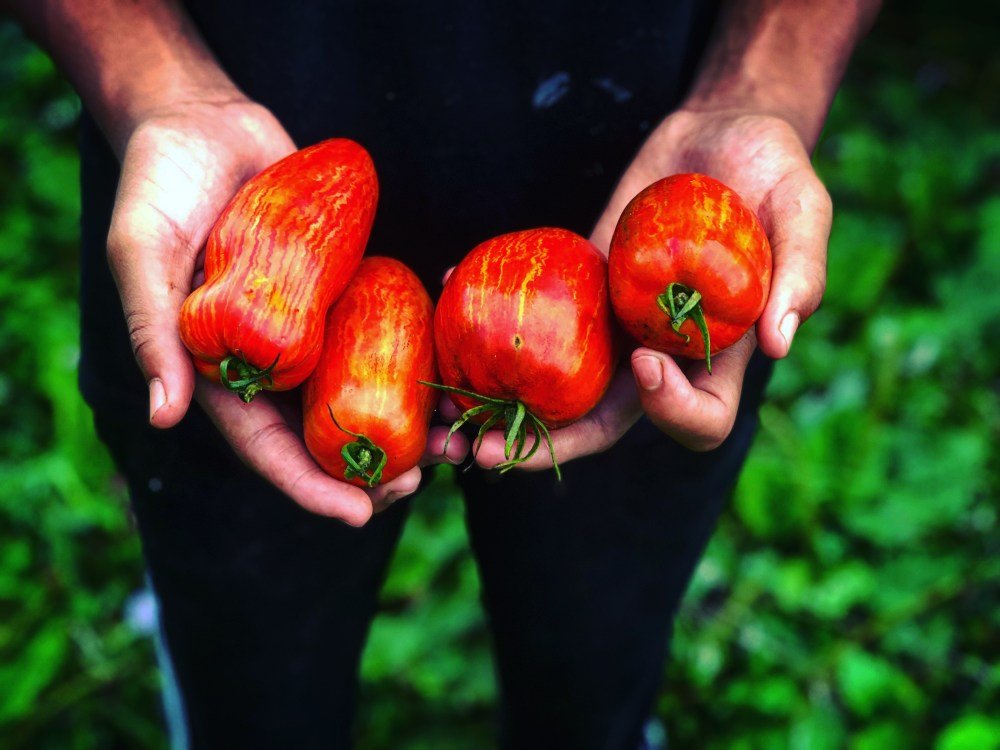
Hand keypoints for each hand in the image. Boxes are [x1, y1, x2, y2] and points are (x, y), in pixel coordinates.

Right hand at [107, 98, 466, 522]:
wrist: (203, 124)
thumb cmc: (158, 187)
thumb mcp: (142, 255)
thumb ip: (153, 332)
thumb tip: (165, 415)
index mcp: (221, 370)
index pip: (267, 447)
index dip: (310, 486)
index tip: (360, 515)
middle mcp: (273, 358)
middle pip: (326, 430)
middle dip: (372, 465)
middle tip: (422, 479)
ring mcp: (311, 325)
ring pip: (363, 388)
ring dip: (407, 418)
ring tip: (456, 437)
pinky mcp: (342, 287)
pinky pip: (381, 328)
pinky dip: (413, 354)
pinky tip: (451, 368)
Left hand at [471, 109, 831, 468]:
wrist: (718, 134)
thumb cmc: (774, 170)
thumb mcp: (803, 207)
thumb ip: (800, 271)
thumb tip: (779, 343)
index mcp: (717, 355)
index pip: (695, 420)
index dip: (670, 409)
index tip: (644, 359)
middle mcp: (657, 352)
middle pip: (601, 425)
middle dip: (544, 446)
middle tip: (480, 450)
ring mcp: (611, 324)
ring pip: (554, 386)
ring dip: (495, 406)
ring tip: (436, 415)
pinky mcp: (578, 286)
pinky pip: (535, 315)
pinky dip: (487, 312)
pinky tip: (446, 284)